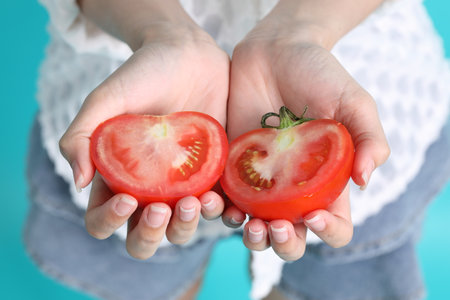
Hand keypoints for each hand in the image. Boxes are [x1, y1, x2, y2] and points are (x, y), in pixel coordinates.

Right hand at [59, 20, 228, 258]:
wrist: (188, 55)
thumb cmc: (142, 75)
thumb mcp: (104, 99)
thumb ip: (80, 136)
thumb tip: (78, 182)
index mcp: (117, 178)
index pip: (103, 219)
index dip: (110, 220)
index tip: (127, 198)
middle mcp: (149, 188)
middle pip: (145, 236)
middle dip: (151, 235)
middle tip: (162, 209)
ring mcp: (183, 184)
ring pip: (181, 229)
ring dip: (186, 227)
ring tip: (197, 201)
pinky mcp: (215, 174)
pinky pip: (218, 208)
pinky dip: (221, 215)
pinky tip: (223, 202)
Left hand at [224, 11, 388, 260]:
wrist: (274, 51)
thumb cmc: (319, 74)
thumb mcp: (353, 101)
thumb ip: (369, 138)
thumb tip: (366, 180)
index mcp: (328, 182)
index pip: (335, 225)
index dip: (328, 232)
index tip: (314, 215)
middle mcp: (294, 189)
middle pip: (292, 237)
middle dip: (284, 243)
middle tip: (274, 226)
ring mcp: (261, 181)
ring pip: (255, 227)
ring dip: (251, 236)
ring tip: (246, 222)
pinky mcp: (231, 167)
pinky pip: (225, 199)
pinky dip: (220, 209)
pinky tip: (217, 203)